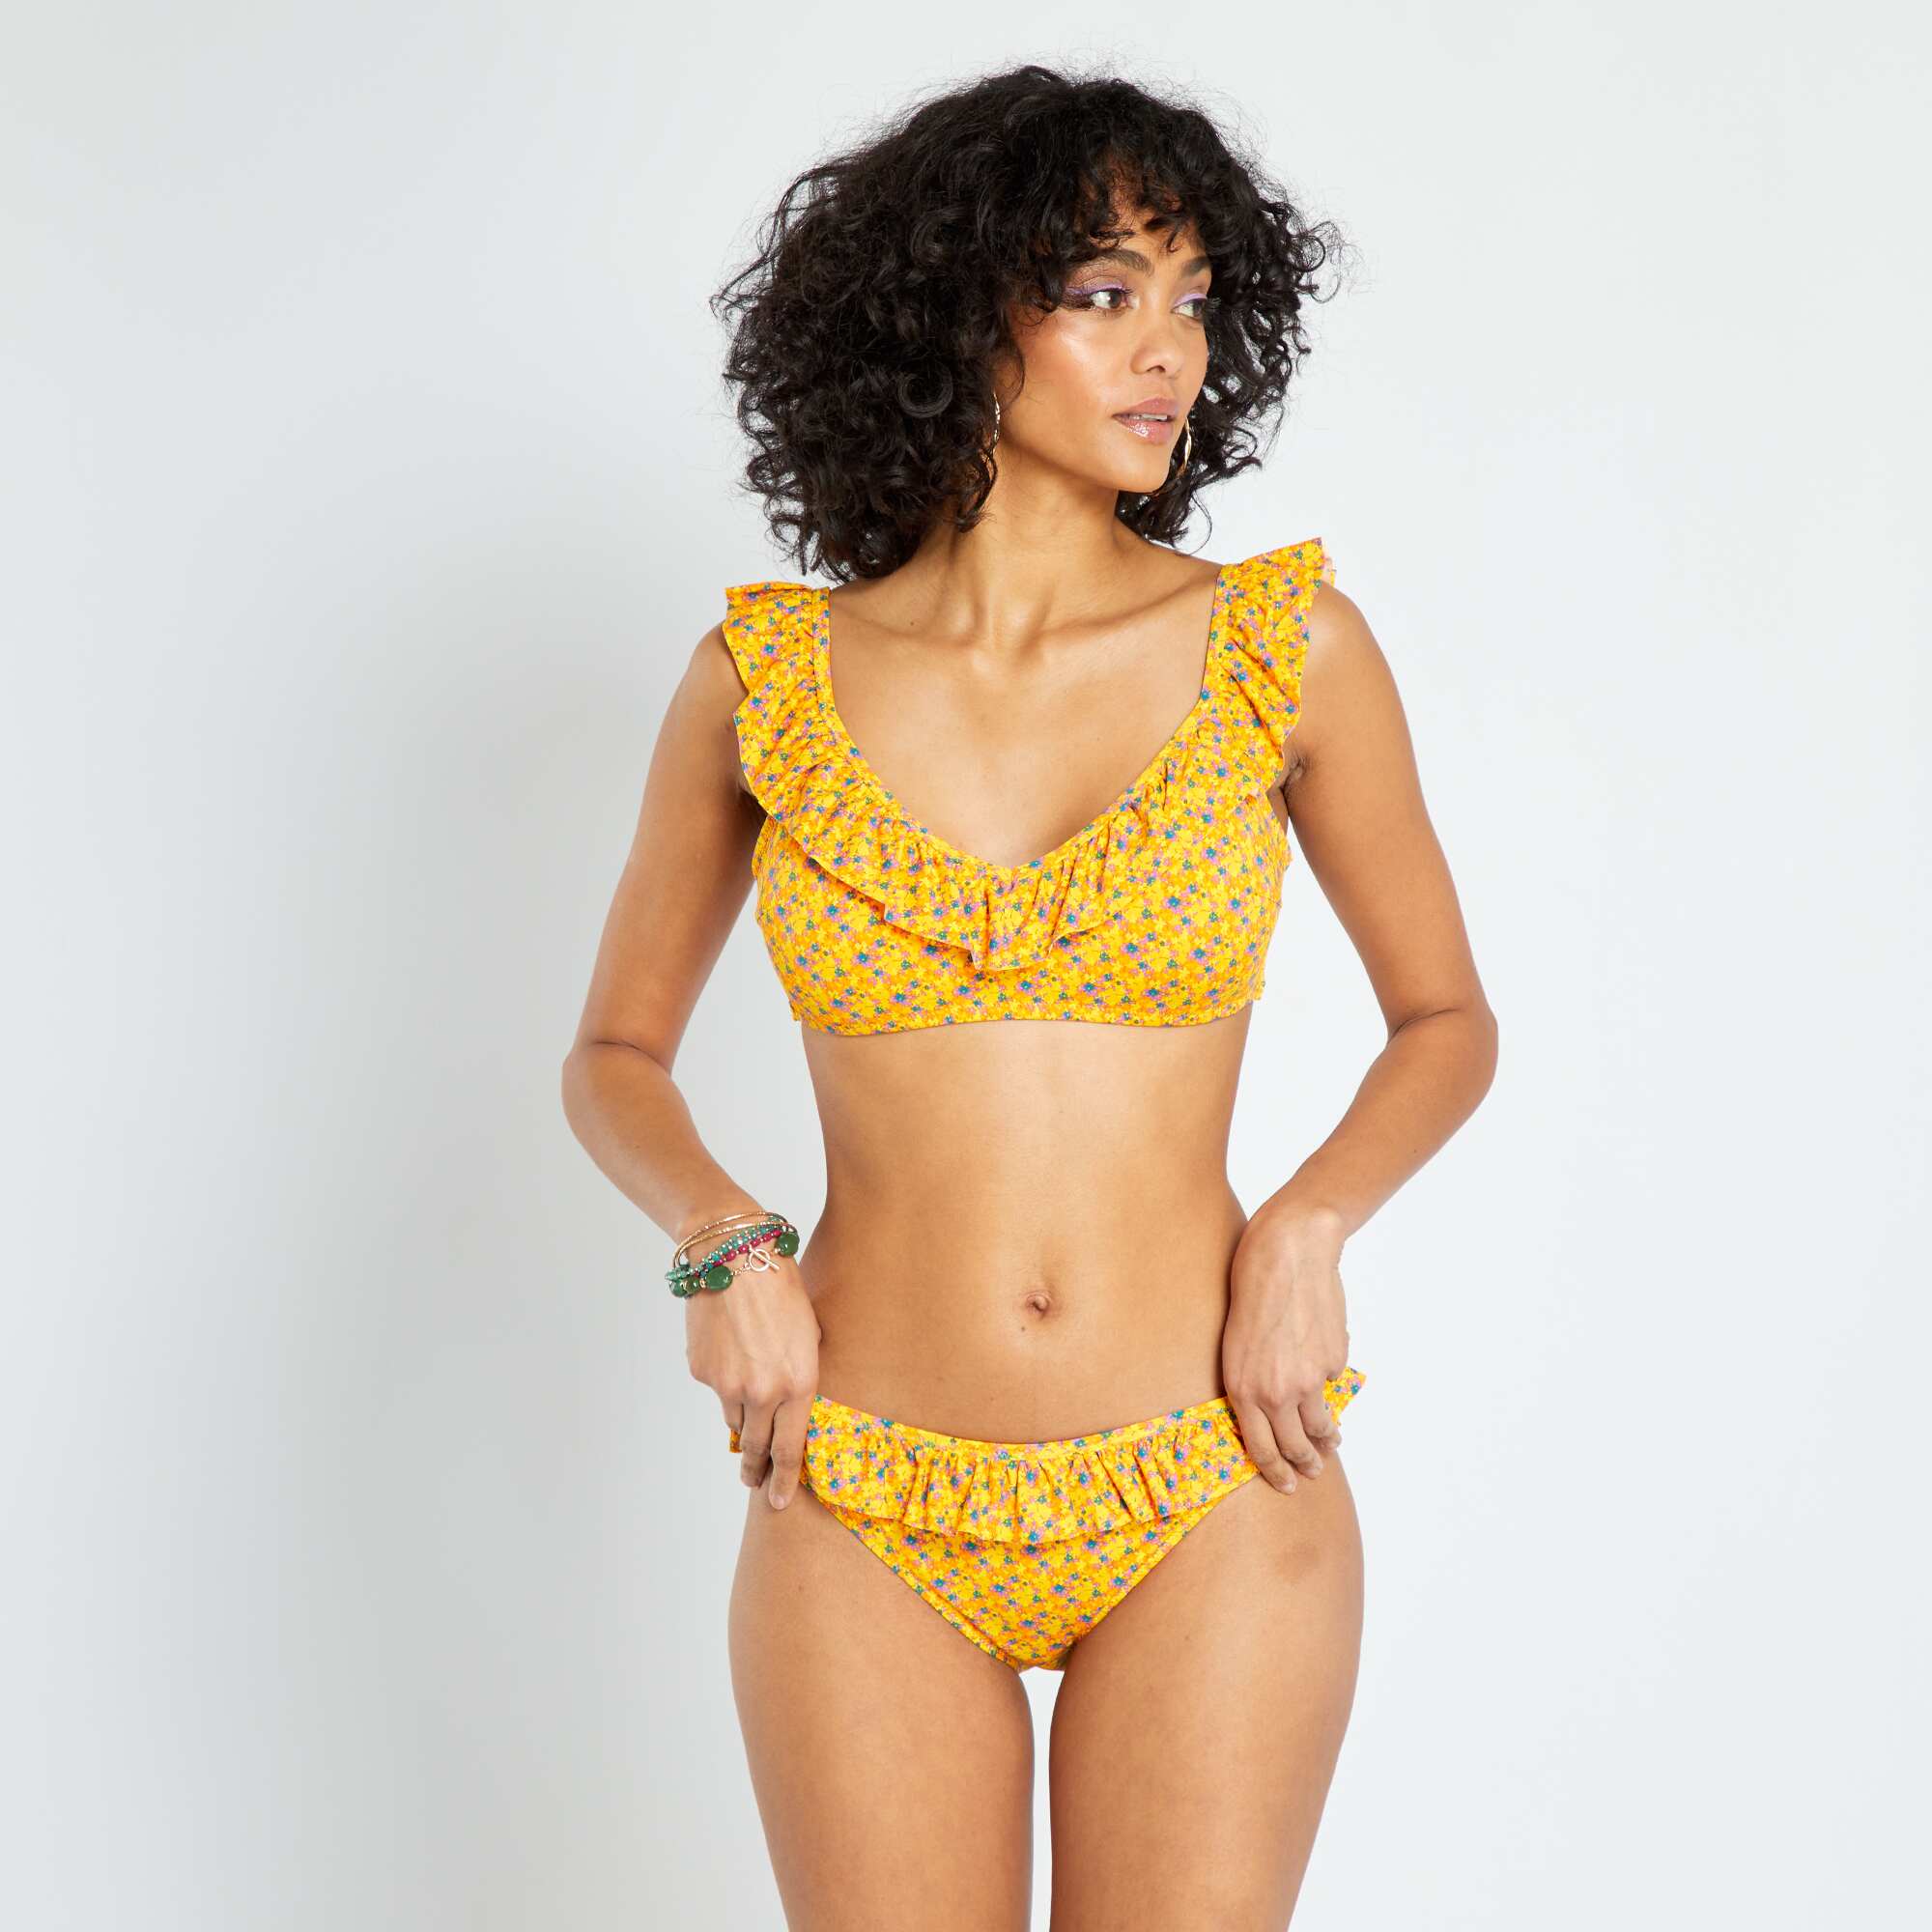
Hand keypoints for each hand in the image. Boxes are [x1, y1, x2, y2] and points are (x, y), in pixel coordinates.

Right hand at [684, 1250, 820, 1508]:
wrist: (733, 1257)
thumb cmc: (781, 1288)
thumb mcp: (808, 1335)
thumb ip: (800, 1377)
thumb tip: (789, 1408)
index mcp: (798, 1384)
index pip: (791, 1449)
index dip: (785, 1480)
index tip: (780, 1501)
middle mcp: (763, 1393)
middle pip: (759, 1446)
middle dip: (756, 1468)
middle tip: (754, 1480)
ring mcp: (728, 1385)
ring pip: (736, 1418)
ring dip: (743, 1416)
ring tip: (748, 1394)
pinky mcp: (702, 1372)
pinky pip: (716, 1388)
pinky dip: (723, 1379)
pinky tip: (729, 1349)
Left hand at [1222, 1202, 1350, 1493]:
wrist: (1286, 1255)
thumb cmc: (1252, 1291)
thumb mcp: (1236, 1344)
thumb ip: (1253, 1383)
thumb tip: (1276, 1411)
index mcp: (1241, 1389)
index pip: (1260, 1449)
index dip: (1276, 1472)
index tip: (1288, 1485)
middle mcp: (1274, 1392)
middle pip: (1295, 1447)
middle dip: (1307, 1464)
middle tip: (1313, 1471)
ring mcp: (1307, 1381)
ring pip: (1321, 1426)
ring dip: (1327, 1438)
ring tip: (1330, 1442)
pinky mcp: (1332, 1363)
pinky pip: (1332, 1383)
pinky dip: (1330, 1383)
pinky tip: (1325, 1367)